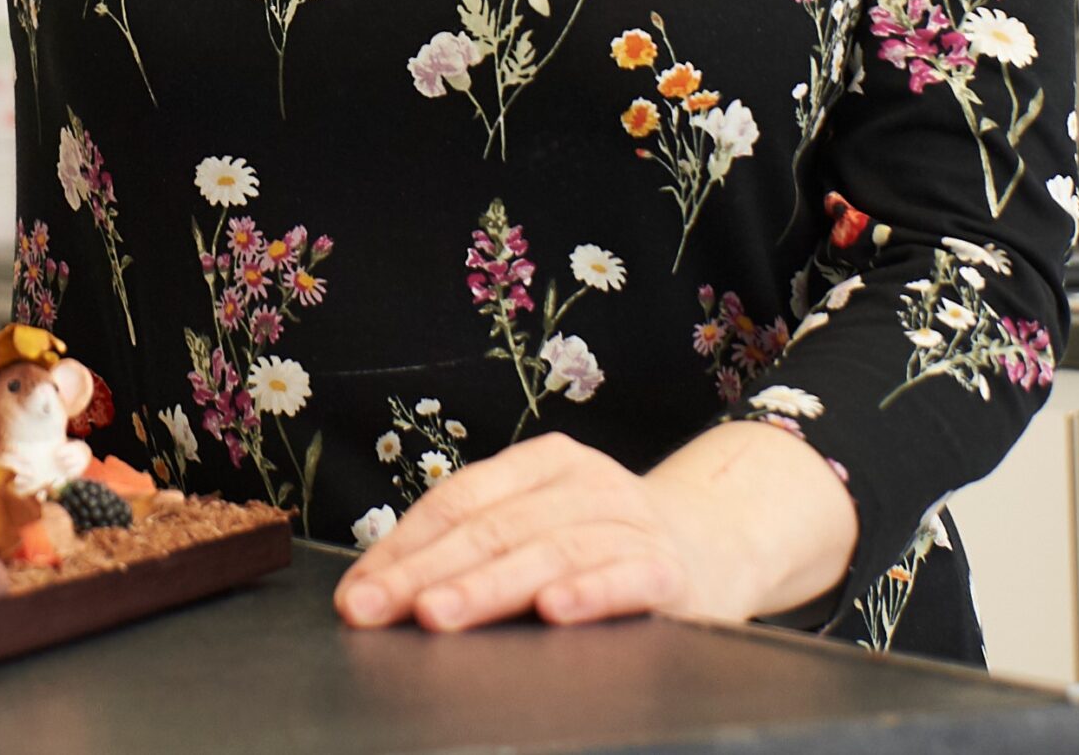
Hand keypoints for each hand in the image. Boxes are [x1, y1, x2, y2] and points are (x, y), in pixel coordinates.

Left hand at [333, 431, 751, 631]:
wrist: (720, 542)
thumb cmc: (607, 541)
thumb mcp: (544, 522)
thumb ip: (482, 542)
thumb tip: (387, 583)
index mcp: (542, 464)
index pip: (458, 501)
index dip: (403, 546)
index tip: (359, 590)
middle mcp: (584, 484)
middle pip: (492, 528)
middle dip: (424, 572)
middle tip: (376, 608)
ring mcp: (630, 523)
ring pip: (546, 552)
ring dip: (486, 586)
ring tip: (435, 614)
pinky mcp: (671, 570)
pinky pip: (625, 580)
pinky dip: (589, 594)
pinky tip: (552, 611)